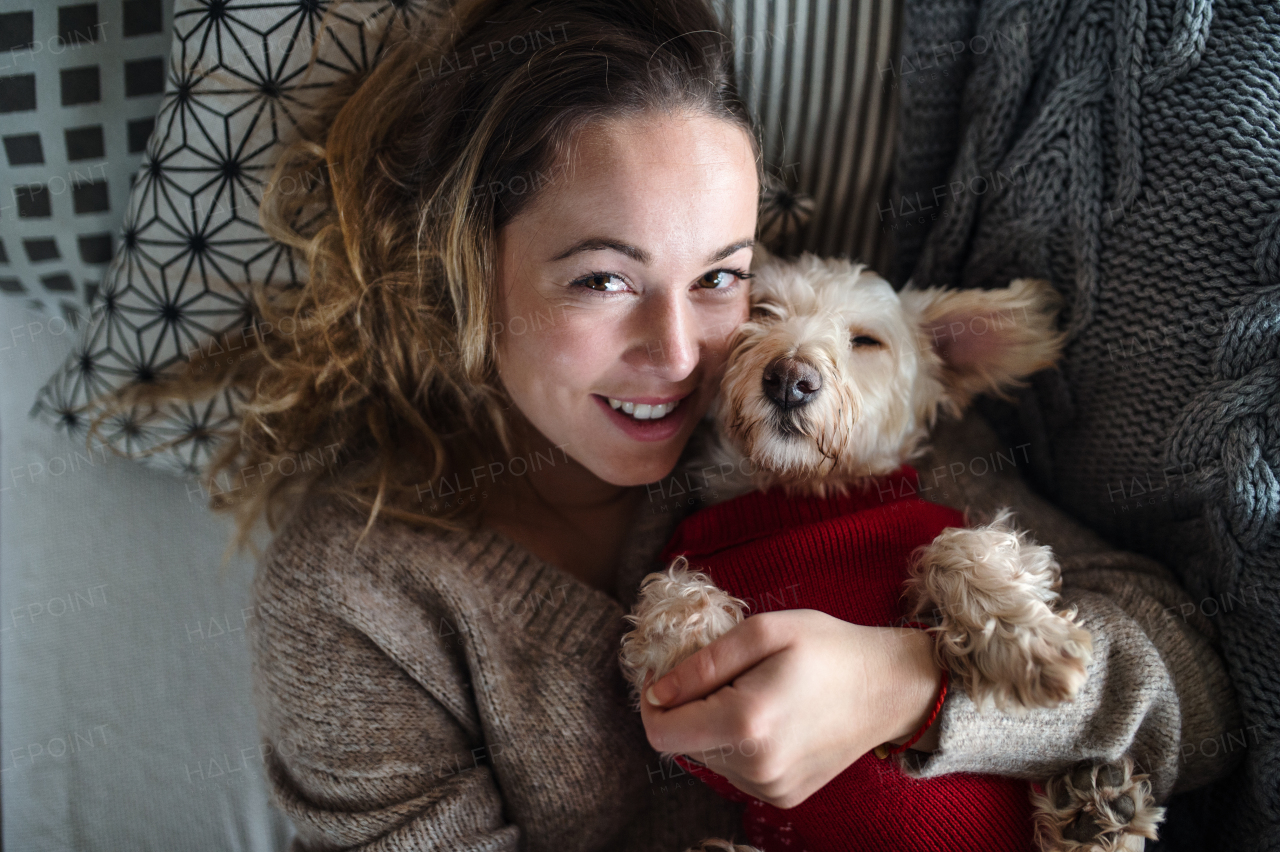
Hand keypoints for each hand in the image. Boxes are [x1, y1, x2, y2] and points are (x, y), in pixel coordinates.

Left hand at [639, 609, 944, 808]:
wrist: (890, 687)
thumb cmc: (829, 649)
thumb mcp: (763, 632)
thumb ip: (701, 664)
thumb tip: (656, 692)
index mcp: (746, 724)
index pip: (661, 733)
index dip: (654, 702)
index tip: (669, 673)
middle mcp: (756, 767)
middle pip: (684, 743)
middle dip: (691, 707)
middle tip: (726, 673)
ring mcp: (771, 787)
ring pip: (709, 756)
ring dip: (716, 725)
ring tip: (755, 691)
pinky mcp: (783, 795)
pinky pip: (736, 769)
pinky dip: (740, 742)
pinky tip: (771, 716)